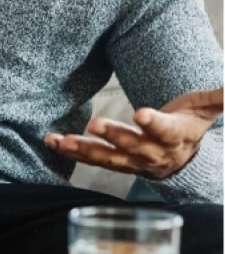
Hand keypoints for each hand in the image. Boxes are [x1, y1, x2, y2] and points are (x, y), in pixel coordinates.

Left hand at [45, 86, 224, 179]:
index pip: (165, 130)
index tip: (141, 114)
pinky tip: (52, 141)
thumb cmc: (188, 125)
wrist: (181, 159)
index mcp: (175, 136)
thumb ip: (219, 97)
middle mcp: (152, 152)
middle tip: (95, 125)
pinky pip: (91, 159)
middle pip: (133, 146)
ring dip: (84, 150)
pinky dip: (71, 151)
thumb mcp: (204, 109)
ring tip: (62, 141)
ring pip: (108, 158)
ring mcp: (131, 161)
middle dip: (114, 137)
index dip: (154, 124)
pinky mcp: (113, 162)